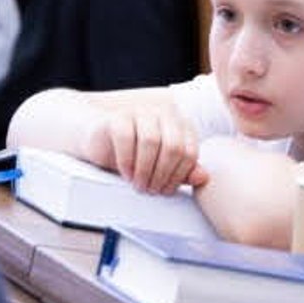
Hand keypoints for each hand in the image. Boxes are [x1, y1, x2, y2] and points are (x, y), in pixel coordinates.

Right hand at [83, 106, 208, 194]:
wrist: (100, 141)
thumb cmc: (135, 155)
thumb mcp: (162, 167)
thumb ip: (183, 172)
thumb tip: (203, 177)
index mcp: (180, 125)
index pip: (190, 152)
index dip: (179, 176)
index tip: (166, 190)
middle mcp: (164, 114)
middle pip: (173, 147)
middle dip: (162, 174)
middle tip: (151, 190)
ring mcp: (141, 112)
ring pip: (151, 141)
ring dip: (145, 169)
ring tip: (139, 184)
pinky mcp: (119, 117)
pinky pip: (126, 138)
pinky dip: (127, 161)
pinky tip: (126, 173)